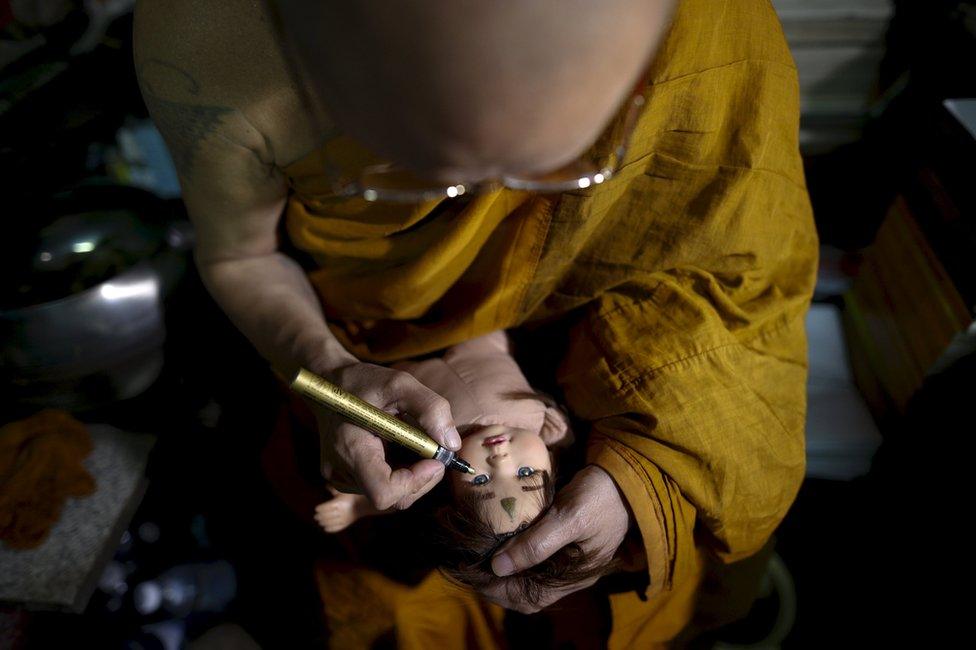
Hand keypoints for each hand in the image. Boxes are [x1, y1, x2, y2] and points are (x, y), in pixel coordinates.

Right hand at [312, 361, 461, 510]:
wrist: (328, 383)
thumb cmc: (363, 382)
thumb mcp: (400, 383)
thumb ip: (430, 409)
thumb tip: (452, 444)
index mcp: (350, 449)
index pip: (384, 493)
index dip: (415, 482)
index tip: (434, 459)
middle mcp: (341, 471)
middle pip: (393, 498)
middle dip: (423, 478)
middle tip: (435, 448)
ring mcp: (341, 477)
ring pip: (391, 493)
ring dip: (413, 473)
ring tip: (411, 440)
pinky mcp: (346, 478)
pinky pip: (382, 485)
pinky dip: (400, 471)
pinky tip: (397, 446)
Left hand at [480, 464, 632, 613]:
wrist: (625, 474)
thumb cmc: (600, 496)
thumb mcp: (568, 518)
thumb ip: (536, 544)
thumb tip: (498, 567)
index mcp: (574, 576)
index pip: (529, 598)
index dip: (498, 591)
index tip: (473, 574)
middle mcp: (569, 574)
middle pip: (526, 593)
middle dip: (497, 585)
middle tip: (469, 566)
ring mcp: (566, 559)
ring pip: (528, 578)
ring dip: (503, 572)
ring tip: (479, 557)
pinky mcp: (562, 542)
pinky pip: (534, 560)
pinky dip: (514, 556)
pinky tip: (499, 544)